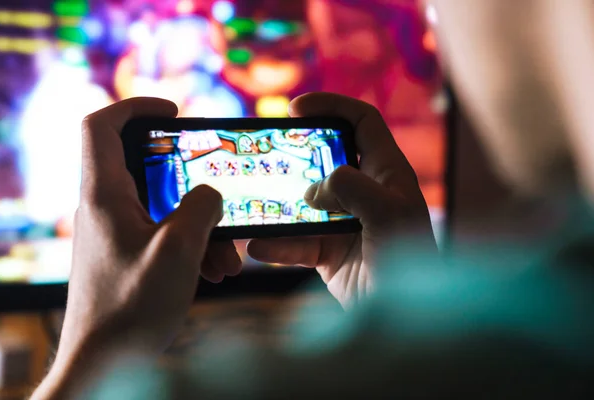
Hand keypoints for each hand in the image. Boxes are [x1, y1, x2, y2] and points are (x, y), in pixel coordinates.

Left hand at [34, 98, 241, 398]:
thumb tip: (210, 194)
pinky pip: (165, 232)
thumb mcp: (179, 250)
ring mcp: (117, 232)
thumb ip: (201, 207)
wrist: (106, 364)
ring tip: (226, 255)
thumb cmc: (131, 309)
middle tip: (215, 186)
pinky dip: (192, 243)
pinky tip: (215, 270)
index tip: (174, 110)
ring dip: (199, 221)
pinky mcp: (129, 254)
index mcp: (104, 196)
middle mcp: (105, 208)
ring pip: (163, 204)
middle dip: (189, 177)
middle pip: (144, 164)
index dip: (136, 106)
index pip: (101, 125)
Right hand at [247, 93, 435, 307]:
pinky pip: (296, 242)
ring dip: (278, 204)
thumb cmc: (410, 264)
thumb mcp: (389, 216)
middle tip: (267, 154)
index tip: (295, 109)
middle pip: (325, 159)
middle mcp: (366, 193)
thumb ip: (354, 189)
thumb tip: (314, 189)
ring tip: (252, 203)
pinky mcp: (329, 252)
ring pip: (304, 203)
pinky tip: (257, 246)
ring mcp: (345, 222)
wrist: (406, 323)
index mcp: (388, 174)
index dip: (332, 106)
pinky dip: (277, 244)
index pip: (362, 122)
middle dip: (296, 155)